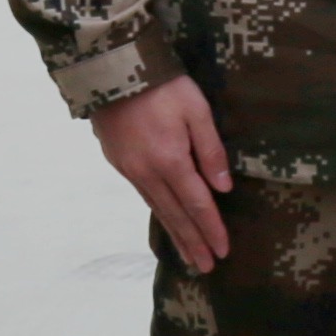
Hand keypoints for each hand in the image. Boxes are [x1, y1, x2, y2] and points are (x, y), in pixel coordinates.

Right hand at [95, 72, 234, 270]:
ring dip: (175, 234)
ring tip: (188, 255)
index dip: (210, 229)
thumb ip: (211, 151)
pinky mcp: (118, 162)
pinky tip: (166, 220)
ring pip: (157, 209)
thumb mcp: (196, 110)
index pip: (196, 205)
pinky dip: (158, 214)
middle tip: (206, 267)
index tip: (223, 252)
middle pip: (175, 215)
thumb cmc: (163, 85)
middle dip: (192, 243)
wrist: (113, 68)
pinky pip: (143, 196)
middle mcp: (148, 173)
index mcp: (171, 161)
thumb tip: (223, 189)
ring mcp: (129, 170)